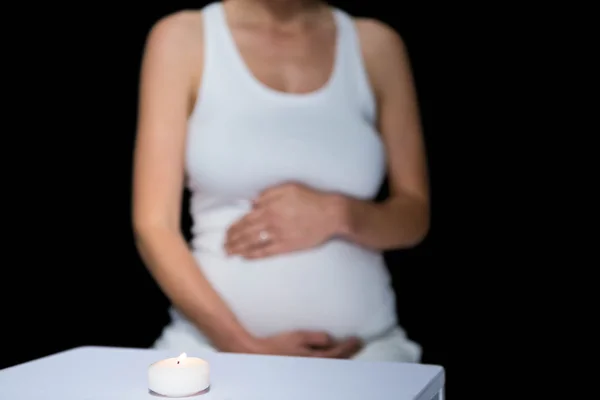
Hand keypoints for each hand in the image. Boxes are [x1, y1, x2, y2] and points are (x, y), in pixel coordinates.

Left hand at [225, 183, 345, 258]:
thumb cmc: (311, 198)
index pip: (245, 219)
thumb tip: (252, 202)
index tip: (226, 233)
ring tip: (229, 253)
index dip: (234, 228)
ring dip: (239, 249)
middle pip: (246, 233)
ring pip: (253, 244)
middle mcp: (272, 222)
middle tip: (223, 246)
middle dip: (232, 240)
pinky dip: (254, 255)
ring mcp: (279, 236)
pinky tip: (245, 257)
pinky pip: (267, 252)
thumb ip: (268, 193)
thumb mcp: (289, 187)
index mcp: (270, 208)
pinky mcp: (288, 246)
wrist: (331, 214)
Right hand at [250, 331, 362, 357]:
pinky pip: (323, 363)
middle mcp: (314, 367)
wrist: (260, 355)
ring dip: (342, 356)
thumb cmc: (278, 345)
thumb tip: (330, 339)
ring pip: (331, 364)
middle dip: (350, 352)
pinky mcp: (303, 367)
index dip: (349, 346)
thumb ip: (316, 338)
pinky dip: (332, 359)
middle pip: (337, 361)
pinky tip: (332, 354)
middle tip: (359, 343)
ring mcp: (309, 368)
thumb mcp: (298, 337)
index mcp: (314, 359)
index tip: (358, 339)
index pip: (338, 353)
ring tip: (350, 348)